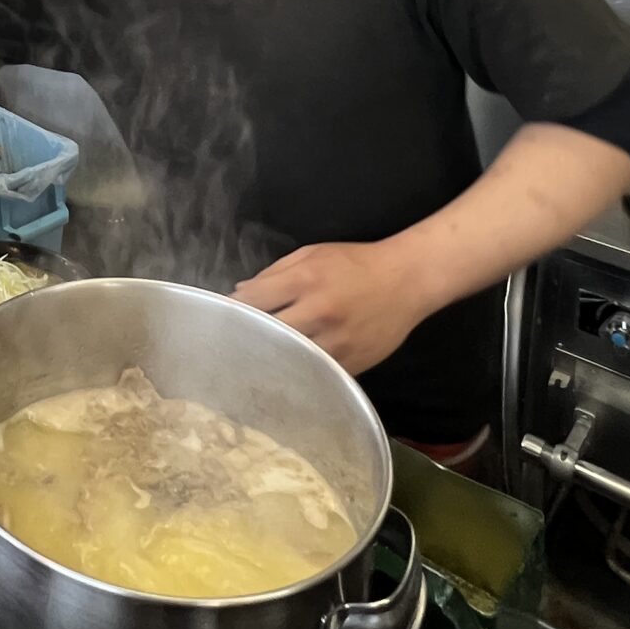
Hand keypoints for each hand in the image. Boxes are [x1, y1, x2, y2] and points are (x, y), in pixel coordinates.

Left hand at [235, 239, 428, 375]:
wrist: (407, 280)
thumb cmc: (355, 263)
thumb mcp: (312, 254)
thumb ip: (273, 273)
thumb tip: (240, 294)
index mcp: (306, 280)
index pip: (254, 301)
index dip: (234, 310)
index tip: (222, 318)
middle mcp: (320, 312)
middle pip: (268, 333)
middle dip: (248, 337)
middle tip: (233, 344)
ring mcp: (337, 342)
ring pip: (290, 359)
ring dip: (271, 359)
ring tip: (255, 361)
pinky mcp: (352, 363)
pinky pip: (317, 374)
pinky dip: (300, 372)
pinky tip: (288, 371)